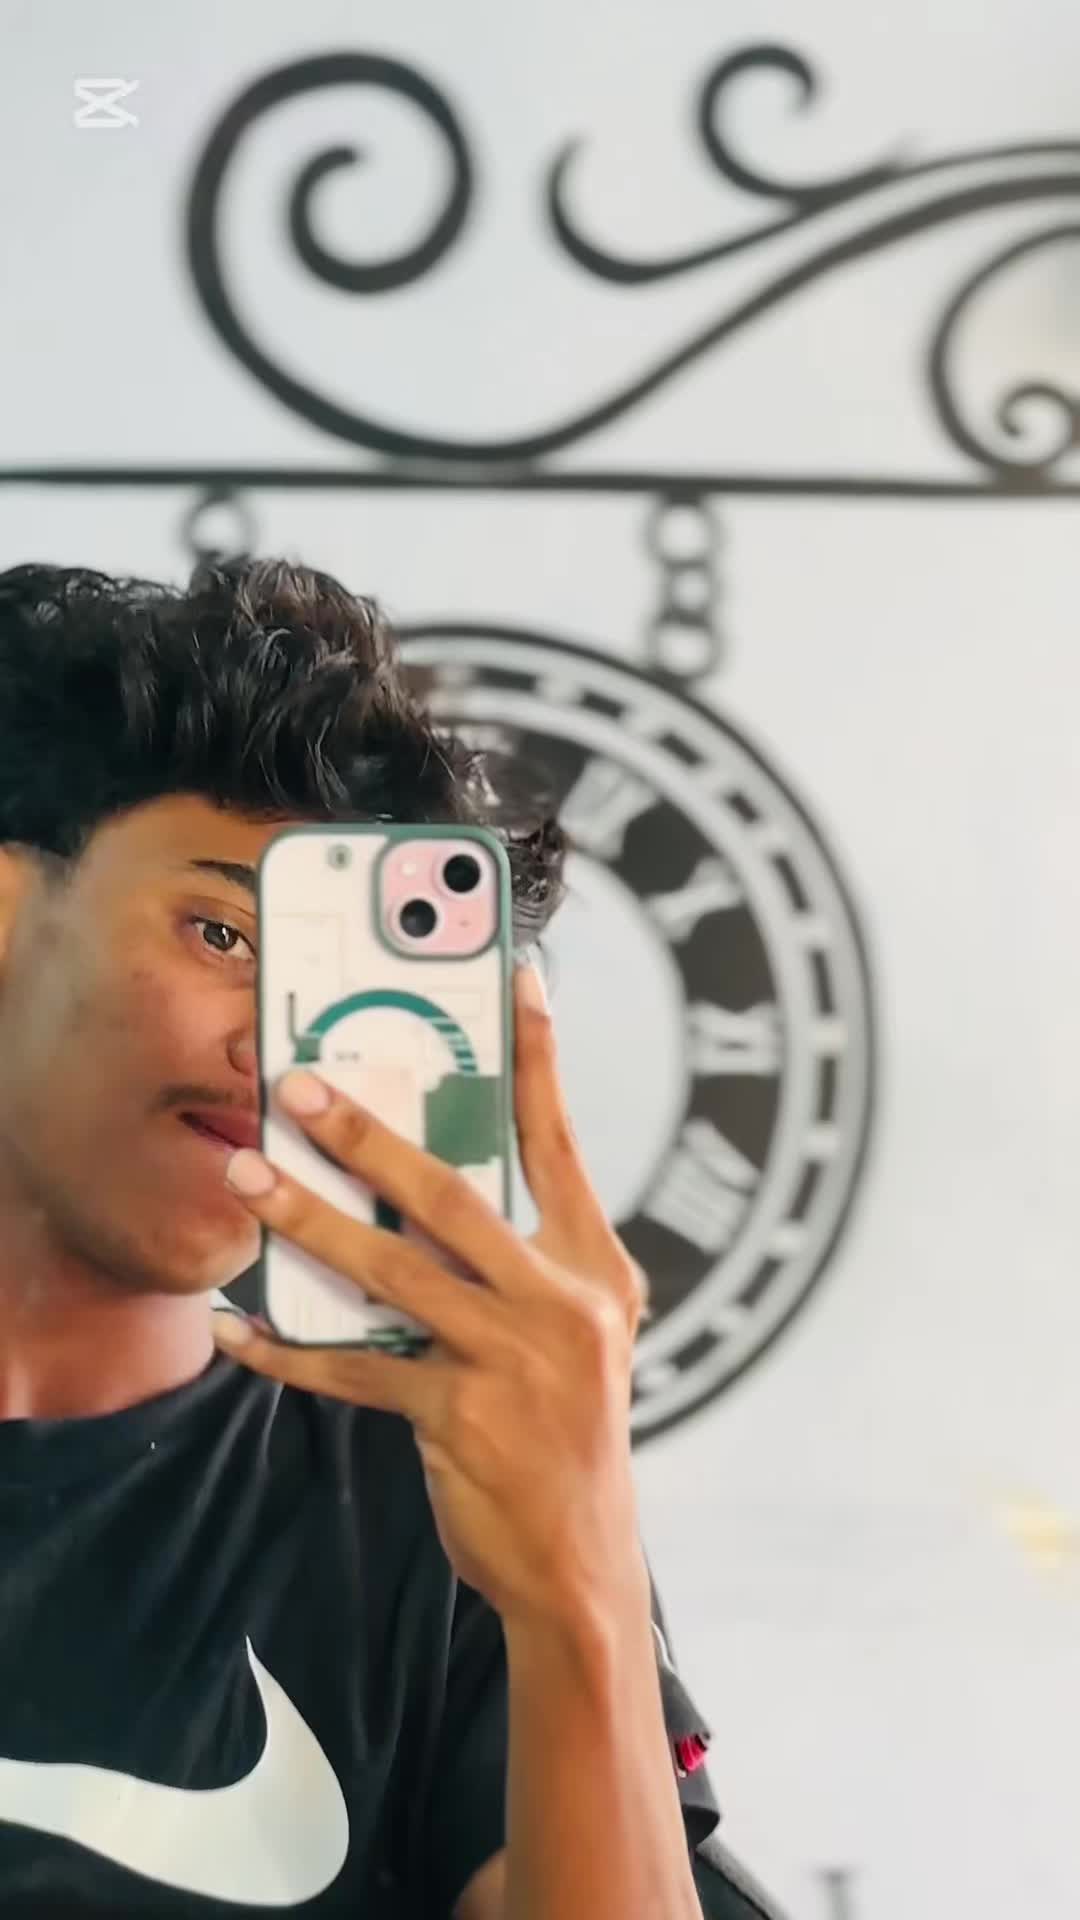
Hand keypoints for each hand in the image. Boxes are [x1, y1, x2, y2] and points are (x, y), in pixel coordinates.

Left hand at [211, 968, 651, 1629]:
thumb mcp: (577, 1332)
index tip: (519, 983)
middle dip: (368, 1135)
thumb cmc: (567, 1430)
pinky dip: (290, 1350)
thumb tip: (426, 1189)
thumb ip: (525, 1261)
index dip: (537, 1061)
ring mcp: (512, 1358)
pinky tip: (238, 1331)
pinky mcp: (459, 1414)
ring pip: (391, 1269)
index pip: (558, 1142)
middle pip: (451, 1194)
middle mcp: (562, 1300)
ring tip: (249, 1177)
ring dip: (309, 1221)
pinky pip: (354, 1367)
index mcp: (595, 1266)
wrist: (579, 1561)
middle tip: (300, 1086)